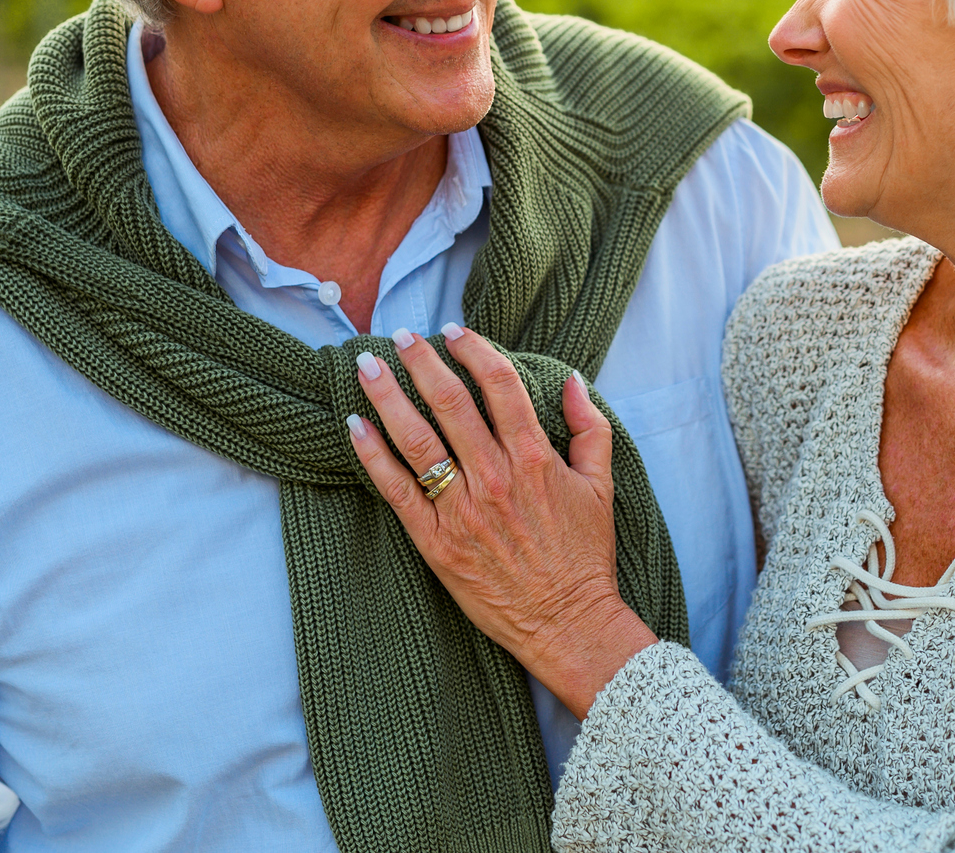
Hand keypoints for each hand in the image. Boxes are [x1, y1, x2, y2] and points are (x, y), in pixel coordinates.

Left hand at [344, 325, 656, 720]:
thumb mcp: (600, 486)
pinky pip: (398, 490)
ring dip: (389, 397)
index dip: (474, 350)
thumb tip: (571, 381)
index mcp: (535, 459)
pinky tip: (354, 425)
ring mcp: (462, 510)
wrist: (567, 622)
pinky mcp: (436, 542)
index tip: (454, 331)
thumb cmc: (584, 556)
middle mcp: (495, 478)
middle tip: (401, 336)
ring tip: (367, 366)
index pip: (499, 386)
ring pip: (418, 440)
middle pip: (451, 403)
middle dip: (423, 362)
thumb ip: (589, 428)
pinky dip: (373, 455)